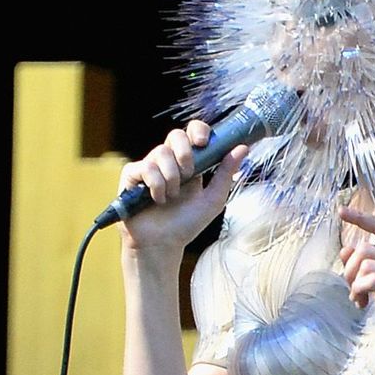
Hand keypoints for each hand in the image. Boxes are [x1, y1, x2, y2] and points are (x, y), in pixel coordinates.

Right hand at [117, 120, 246, 258]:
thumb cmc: (187, 224)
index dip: (198, 130)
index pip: (193, 132)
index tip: (203, 142)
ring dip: (172, 177)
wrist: (163, 244)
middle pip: (175, 135)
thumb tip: (243, 147)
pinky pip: (145, 167)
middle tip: (190, 174)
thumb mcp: (213, 199)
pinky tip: (157, 200)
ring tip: (172, 197)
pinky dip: (156, 185)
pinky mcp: (132, 175)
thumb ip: (226, 174)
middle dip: (185, 152)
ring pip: (161, 152)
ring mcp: (150, 166)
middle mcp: (169, 161)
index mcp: (189, 162)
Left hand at [337, 203, 374, 366]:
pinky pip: (371, 280)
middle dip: (349, 269)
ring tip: (358, 300)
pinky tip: (361, 304)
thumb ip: (367, 267)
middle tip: (352, 290)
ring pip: (365, 265)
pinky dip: (359, 290)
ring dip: (353, 283)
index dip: (361, 218)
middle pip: (365, 249)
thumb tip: (345, 250)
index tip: (341, 211)